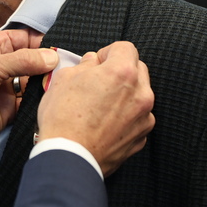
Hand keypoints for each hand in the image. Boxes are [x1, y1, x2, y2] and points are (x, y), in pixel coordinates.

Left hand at [0, 29, 56, 148]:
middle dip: (50, 64)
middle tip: (69, 68)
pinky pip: (31, 103)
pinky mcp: (10, 109)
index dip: (44, 43)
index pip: (26, 39)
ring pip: (36, 82)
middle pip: (35, 61)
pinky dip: (41, 102)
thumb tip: (52, 57)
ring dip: (47, 83)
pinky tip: (53, 100)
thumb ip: (23, 61)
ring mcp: (8, 87)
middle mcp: (3, 64)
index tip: (63, 49)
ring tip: (64, 83)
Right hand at [37, 41, 154, 176]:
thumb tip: (92, 63)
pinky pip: (137, 118)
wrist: (69, 158)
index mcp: (122, 72)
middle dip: (120, 71)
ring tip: (101, 107)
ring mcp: (144, 117)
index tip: (97, 64)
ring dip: (125, 95)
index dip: (108, 53)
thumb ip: (84, 65)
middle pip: (138, 69)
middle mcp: (141, 93)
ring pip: (139, 95)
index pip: (125, 47)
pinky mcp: (141, 137)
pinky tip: (105, 124)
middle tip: (98, 83)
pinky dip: (126, 117)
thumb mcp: (64, 79)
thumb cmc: (63, 118)